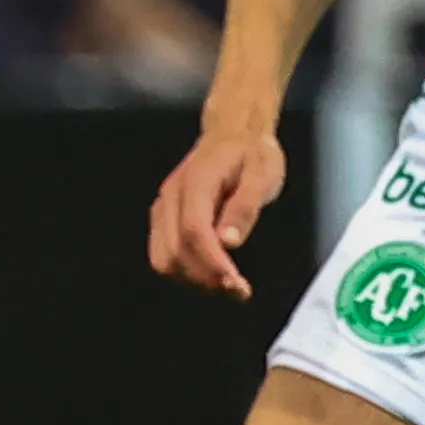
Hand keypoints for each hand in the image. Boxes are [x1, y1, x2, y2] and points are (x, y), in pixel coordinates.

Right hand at [149, 126, 286, 296]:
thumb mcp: (261, 174)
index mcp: (196, 182)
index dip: (212, 262)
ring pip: (163, 258)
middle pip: (174, 251)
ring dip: (193, 279)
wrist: (233, 134)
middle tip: (238, 289)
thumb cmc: (250, 154)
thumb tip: (229, 242)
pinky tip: (212, 273)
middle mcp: (171, 196)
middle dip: (204, 277)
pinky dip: (186, 271)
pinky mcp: (164, 219)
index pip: (194, 231)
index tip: (236, 284)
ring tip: (227, 284)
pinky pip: (164, 254)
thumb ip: (245, 207)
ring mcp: (164, 207)